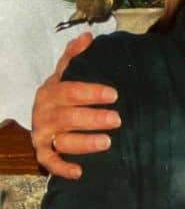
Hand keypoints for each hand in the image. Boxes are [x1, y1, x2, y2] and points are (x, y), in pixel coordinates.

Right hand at [30, 33, 118, 178]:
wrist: (47, 112)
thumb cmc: (64, 91)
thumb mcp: (68, 71)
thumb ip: (75, 55)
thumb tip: (87, 36)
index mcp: (50, 91)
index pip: (70, 91)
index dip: (91, 93)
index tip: (114, 95)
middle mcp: (44, 114)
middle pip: (68, 117)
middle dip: (93, 119)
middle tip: (118, 119)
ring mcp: (43, 134)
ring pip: (62, 141)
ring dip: (84, 143)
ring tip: (107, 142)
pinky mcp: (43, 152)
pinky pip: (49, 163)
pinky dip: (62, 168)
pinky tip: (80, 171)